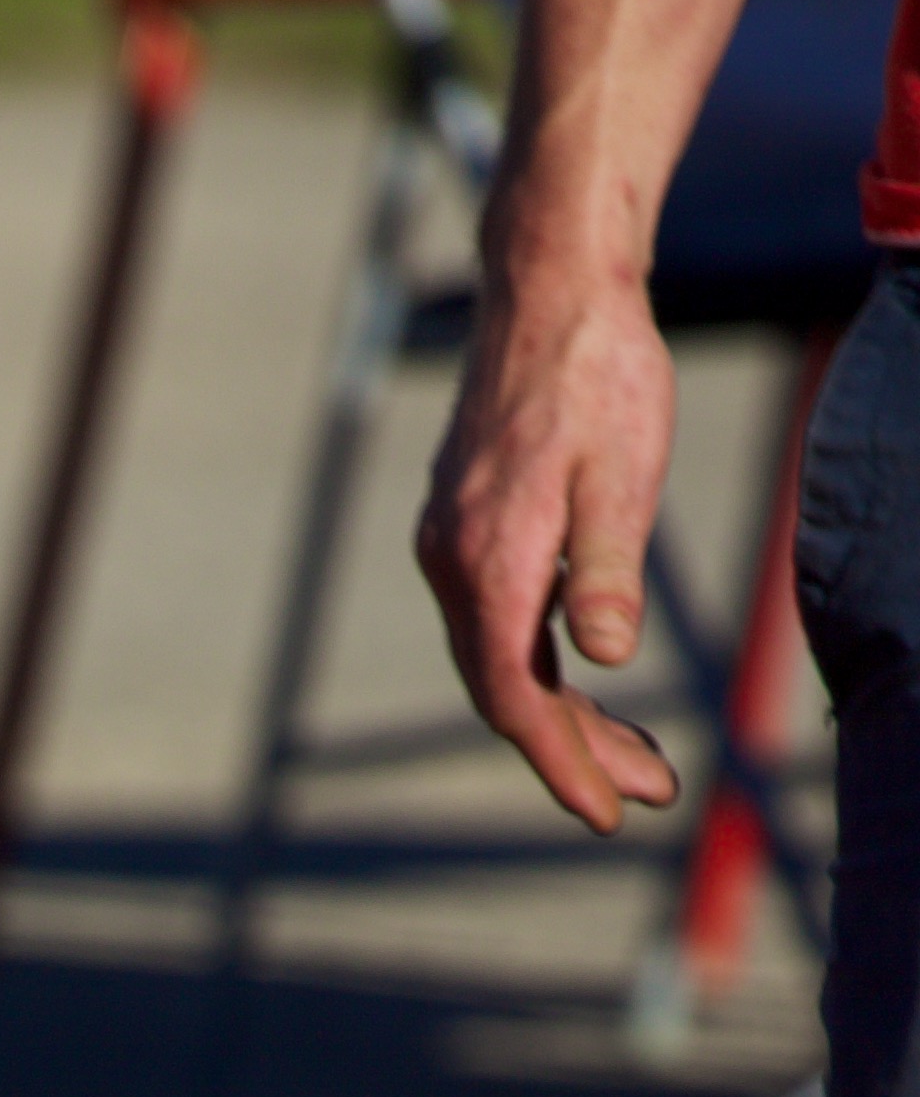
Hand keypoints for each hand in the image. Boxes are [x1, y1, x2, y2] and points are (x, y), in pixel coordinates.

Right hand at [415, 252, 684, 832]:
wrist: (549, 285)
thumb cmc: (598, 369)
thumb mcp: (622, 470)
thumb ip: (608, 568)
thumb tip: (604, 658)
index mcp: (489, 563)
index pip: (516, 698)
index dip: (562, 764)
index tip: (608, 810)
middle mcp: (453, 566)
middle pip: (507, 693)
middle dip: (576, 751)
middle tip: (647, 790)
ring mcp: (449, 548)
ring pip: (502, 662)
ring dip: (564, 714)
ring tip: (634, 751)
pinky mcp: (461, 529)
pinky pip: (498, 624)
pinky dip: (541, 665)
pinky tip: (584, 676)